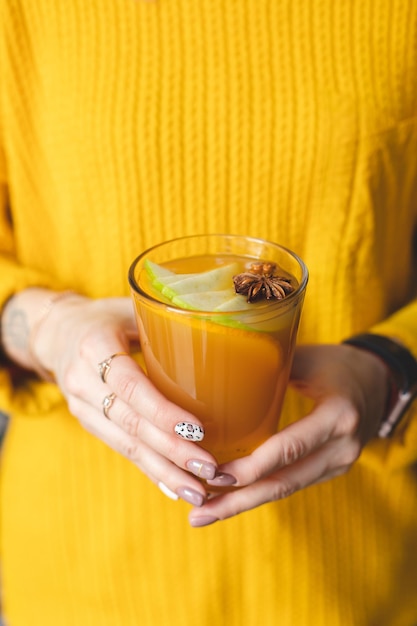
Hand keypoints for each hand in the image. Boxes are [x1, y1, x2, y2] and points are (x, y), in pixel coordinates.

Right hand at [30, 292, 218, 505]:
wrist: (56, 332)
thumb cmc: (104, 316)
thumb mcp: (129, 307)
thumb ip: (164, 321)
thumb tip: (220, 329)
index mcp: (95, 345)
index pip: (131, 385)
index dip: (163, 411)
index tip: (198, 430)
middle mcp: (82, 380)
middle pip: (130, 423)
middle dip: (172, 451)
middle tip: (208, 470)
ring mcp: (81, 405)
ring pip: (125, 444)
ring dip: (163, 471)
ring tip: (197, 491)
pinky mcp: (88, 421)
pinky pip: (121, 448)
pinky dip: (149, 469)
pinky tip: (173, 488)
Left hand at [188, 343, 390, 526]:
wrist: (380, 383)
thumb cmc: (339, 364)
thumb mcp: (308, 357)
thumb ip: (269, 365)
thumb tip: (217, 366)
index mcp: (338, 416)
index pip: (289, 448)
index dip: (251, 466)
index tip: (213, 476)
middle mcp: (342, 448)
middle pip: (284, 483)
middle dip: (237, 500)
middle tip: (197, 513)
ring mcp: (338, 464)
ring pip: (285, 490)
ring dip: (242, 503)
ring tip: (203, 515)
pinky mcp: (330, 470)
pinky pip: (291, 484)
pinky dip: (259, 492)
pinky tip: (229, 498)